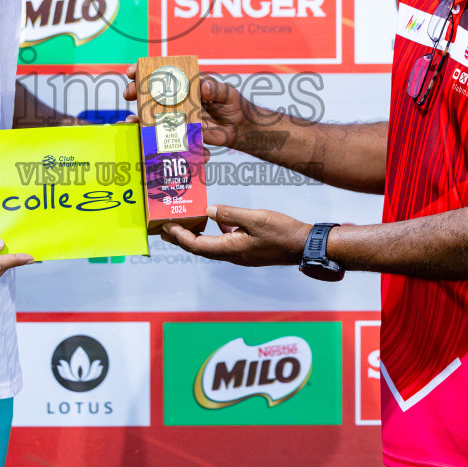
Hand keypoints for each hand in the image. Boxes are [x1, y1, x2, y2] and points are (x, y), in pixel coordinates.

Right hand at [122, 64, 249, 148]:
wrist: (241, 129)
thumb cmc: (233, 104)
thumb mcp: (226, 93)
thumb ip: (215, 89)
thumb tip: (203, 86)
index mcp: (185, 84)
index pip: (162, 74)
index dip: (144, 71)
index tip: (132, 72)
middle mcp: (178, 99)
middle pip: (151, 94)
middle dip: (136, 92)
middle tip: (129, 94)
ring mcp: (177, 117)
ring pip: (152, 116)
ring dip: (139, 118)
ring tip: (132, 120)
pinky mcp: (181, 134)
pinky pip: (166, 136)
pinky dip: (156, 139)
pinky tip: (149, 142)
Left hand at [158, 204, 310, 266]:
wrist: (303, 245)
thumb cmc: (283, 232)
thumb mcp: (256, 218)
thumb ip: (231, 214)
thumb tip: (208, 211)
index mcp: (231, 249)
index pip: (197, 245)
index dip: (180, 237)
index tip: (166, 227)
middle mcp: (232, 255)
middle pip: (200, 249)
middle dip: (181, 240)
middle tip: (164, 230)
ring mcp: (240, 254)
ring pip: (210, 247)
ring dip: (195, 237)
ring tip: (183, 225)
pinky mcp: (247, 250)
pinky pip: (223, 243)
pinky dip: (214, 233)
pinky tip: (215, 221)